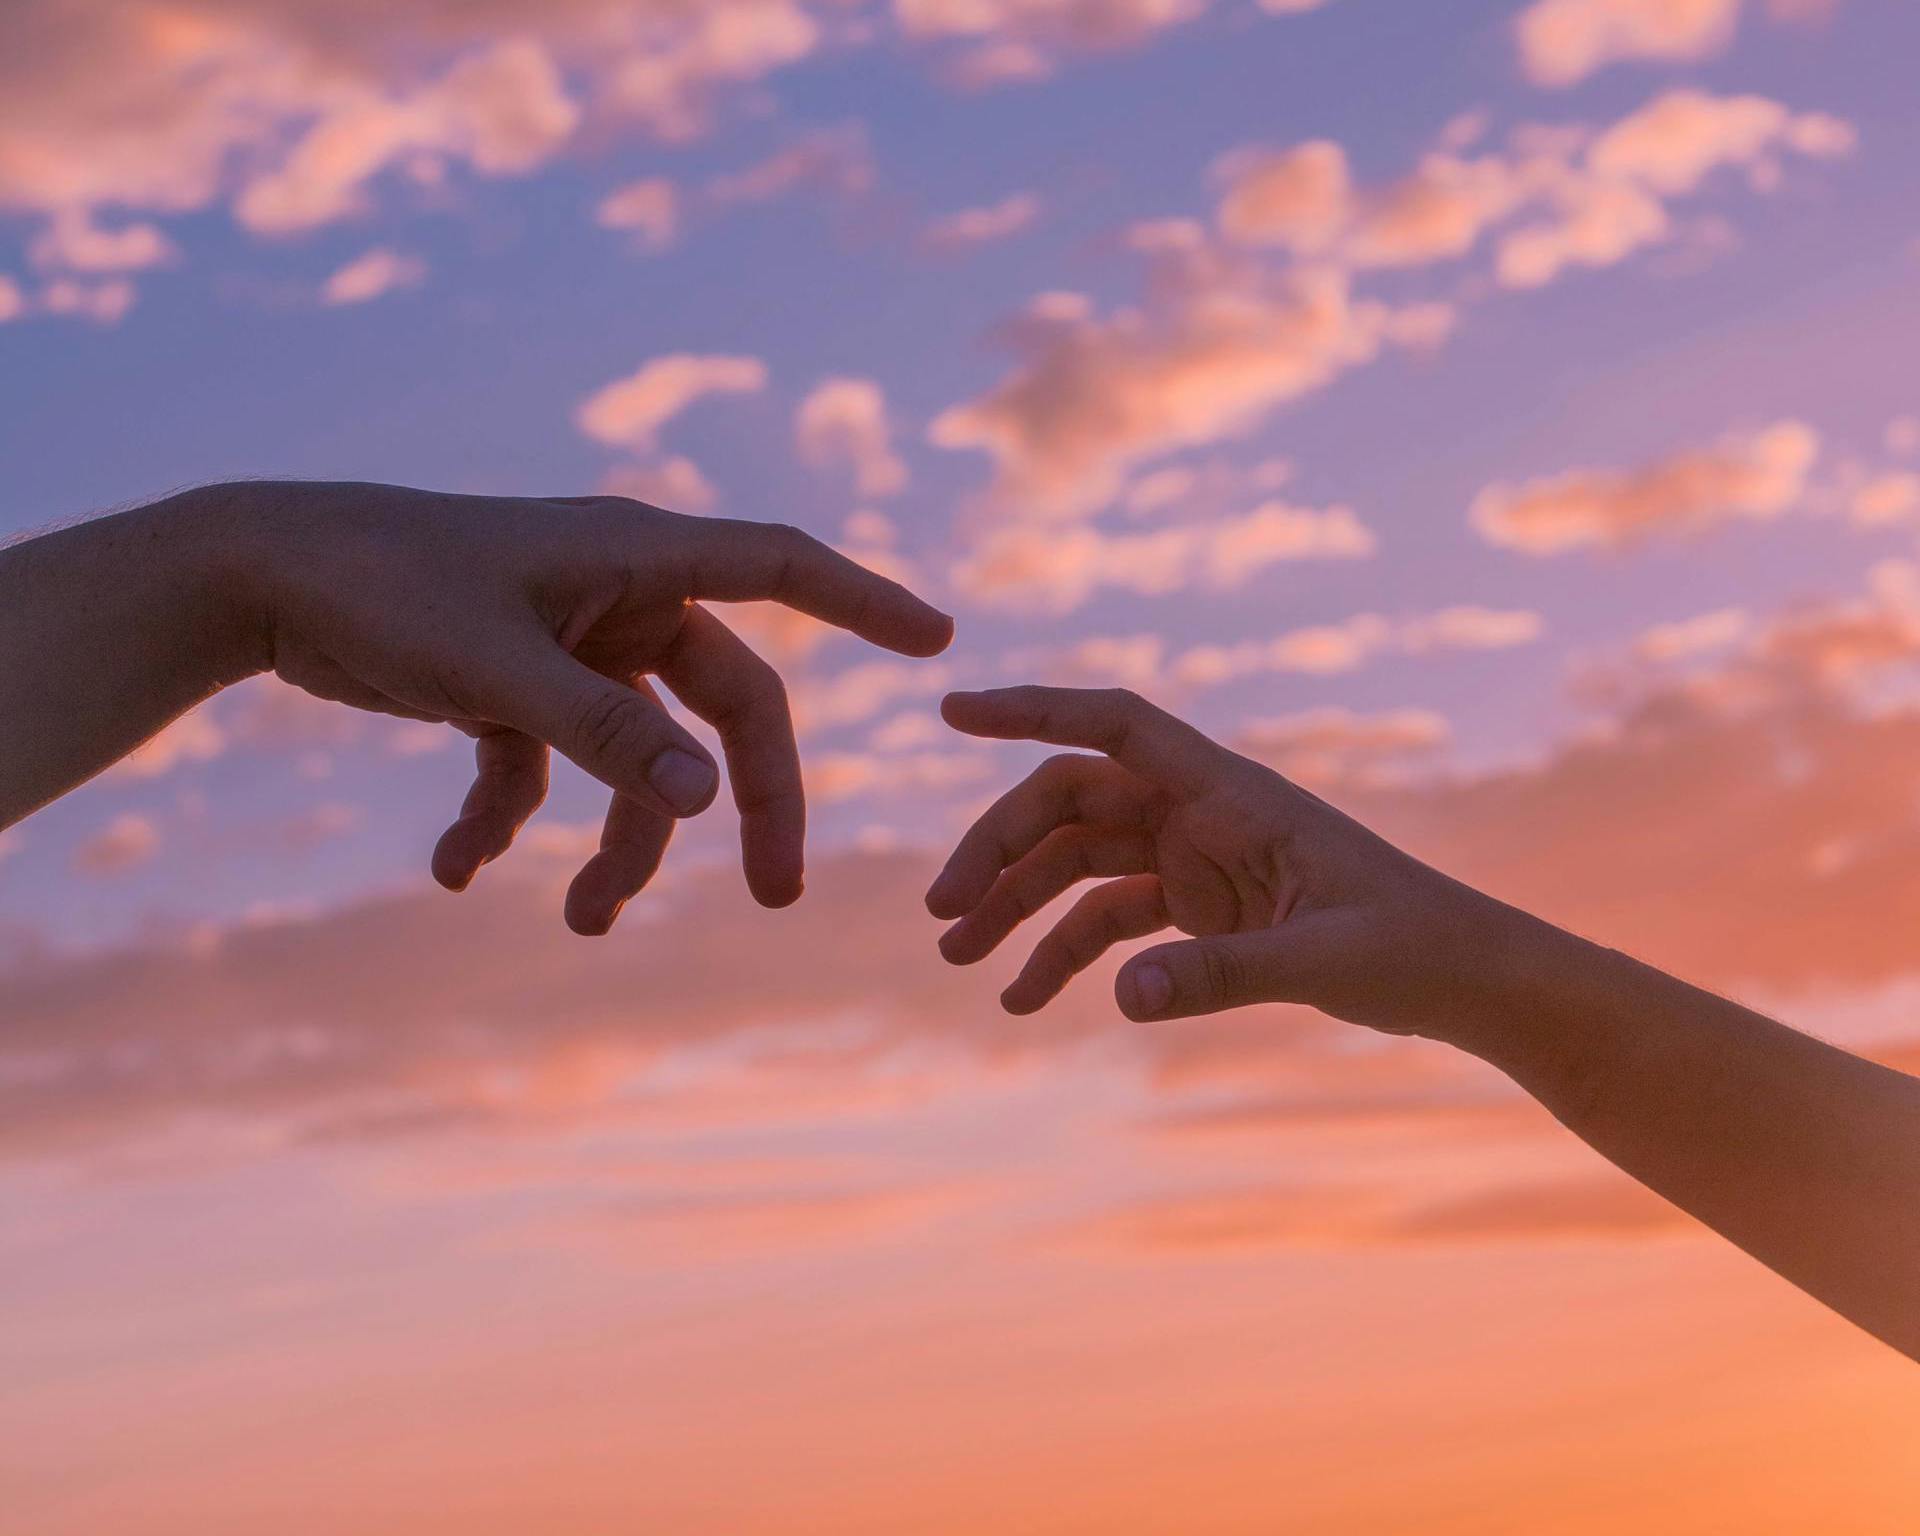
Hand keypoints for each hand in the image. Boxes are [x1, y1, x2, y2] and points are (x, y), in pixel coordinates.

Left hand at [232, 482, 951, 932]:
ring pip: (637, 757)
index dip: (867, 603)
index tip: (939, 640)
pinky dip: (509, 823)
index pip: (783, 568)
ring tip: (581, 923)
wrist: (257, 574)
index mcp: (637, 558)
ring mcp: (567, 645)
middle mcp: (619, 599)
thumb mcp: (498, 667)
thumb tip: (708, 801)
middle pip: (724, 705)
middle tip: (776, 893)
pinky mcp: (508, 684)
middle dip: (746, 803)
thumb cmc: (380, 587)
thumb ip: (606, 734)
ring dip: (618, 843)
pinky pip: (542, 769)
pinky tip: (454, 870)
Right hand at [926, 686, 1529, 1041]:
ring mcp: (1197, 859)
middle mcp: (1203, 812)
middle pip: (1072, 803)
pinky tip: (1023, 1001)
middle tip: (942, 914)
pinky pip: (1110, 920)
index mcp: (1232, 791)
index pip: (1115, 724)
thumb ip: (1223, 976)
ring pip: (1078, 864)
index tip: (953, 710)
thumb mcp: (1326, 960)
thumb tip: (1120, 997)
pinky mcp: (1202, 909)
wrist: (1465, 979)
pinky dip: (1063, 956)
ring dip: (1015, 905)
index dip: (1032, 710)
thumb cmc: (1414, 946)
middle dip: (1000, 849)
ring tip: (957, 959)